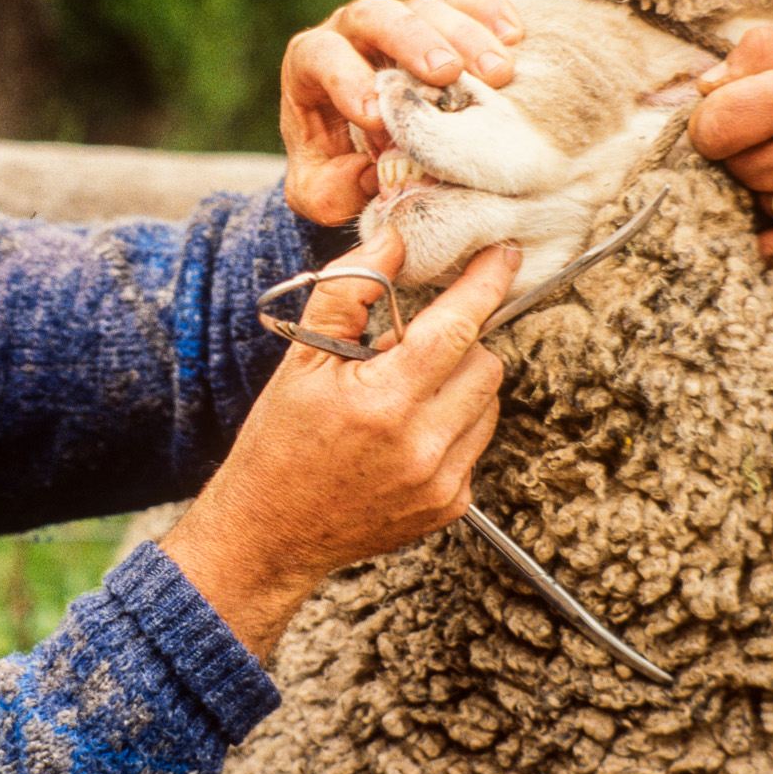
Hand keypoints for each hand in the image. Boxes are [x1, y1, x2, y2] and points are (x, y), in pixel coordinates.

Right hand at [158, 231, 518, 657]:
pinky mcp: (450, 505)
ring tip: (402, 394)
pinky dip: (453, 424)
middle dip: (459, 342)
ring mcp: (441, 482)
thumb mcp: (300, 360)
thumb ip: (347, 292)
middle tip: (404, 350)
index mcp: (381, 402)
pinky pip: (477, 442)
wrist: (271, 533)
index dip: (484, 284)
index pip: (456, 328)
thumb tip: (391, 241)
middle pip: (486, 363)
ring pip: (488, 403)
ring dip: (459, 383)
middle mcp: (421, 446)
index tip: (501, 255)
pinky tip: (406, 432)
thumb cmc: (280, 443)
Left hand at [280, 0, 523, 225]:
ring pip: (428, 6)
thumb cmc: (339, 166)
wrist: (368, 147)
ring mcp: (400, 18)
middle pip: (375, 15)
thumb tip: (360, 174)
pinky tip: (514, 38)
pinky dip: (489, 11)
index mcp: (312, 64)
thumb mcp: (320, 191)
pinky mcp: (442, 15)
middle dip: (411, 41)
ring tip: (498, 73)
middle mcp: (353, 31)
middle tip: (446, 74)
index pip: (320, 56)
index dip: (346, 80)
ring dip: (464, 35)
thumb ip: (326, 191)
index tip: (376, 116)